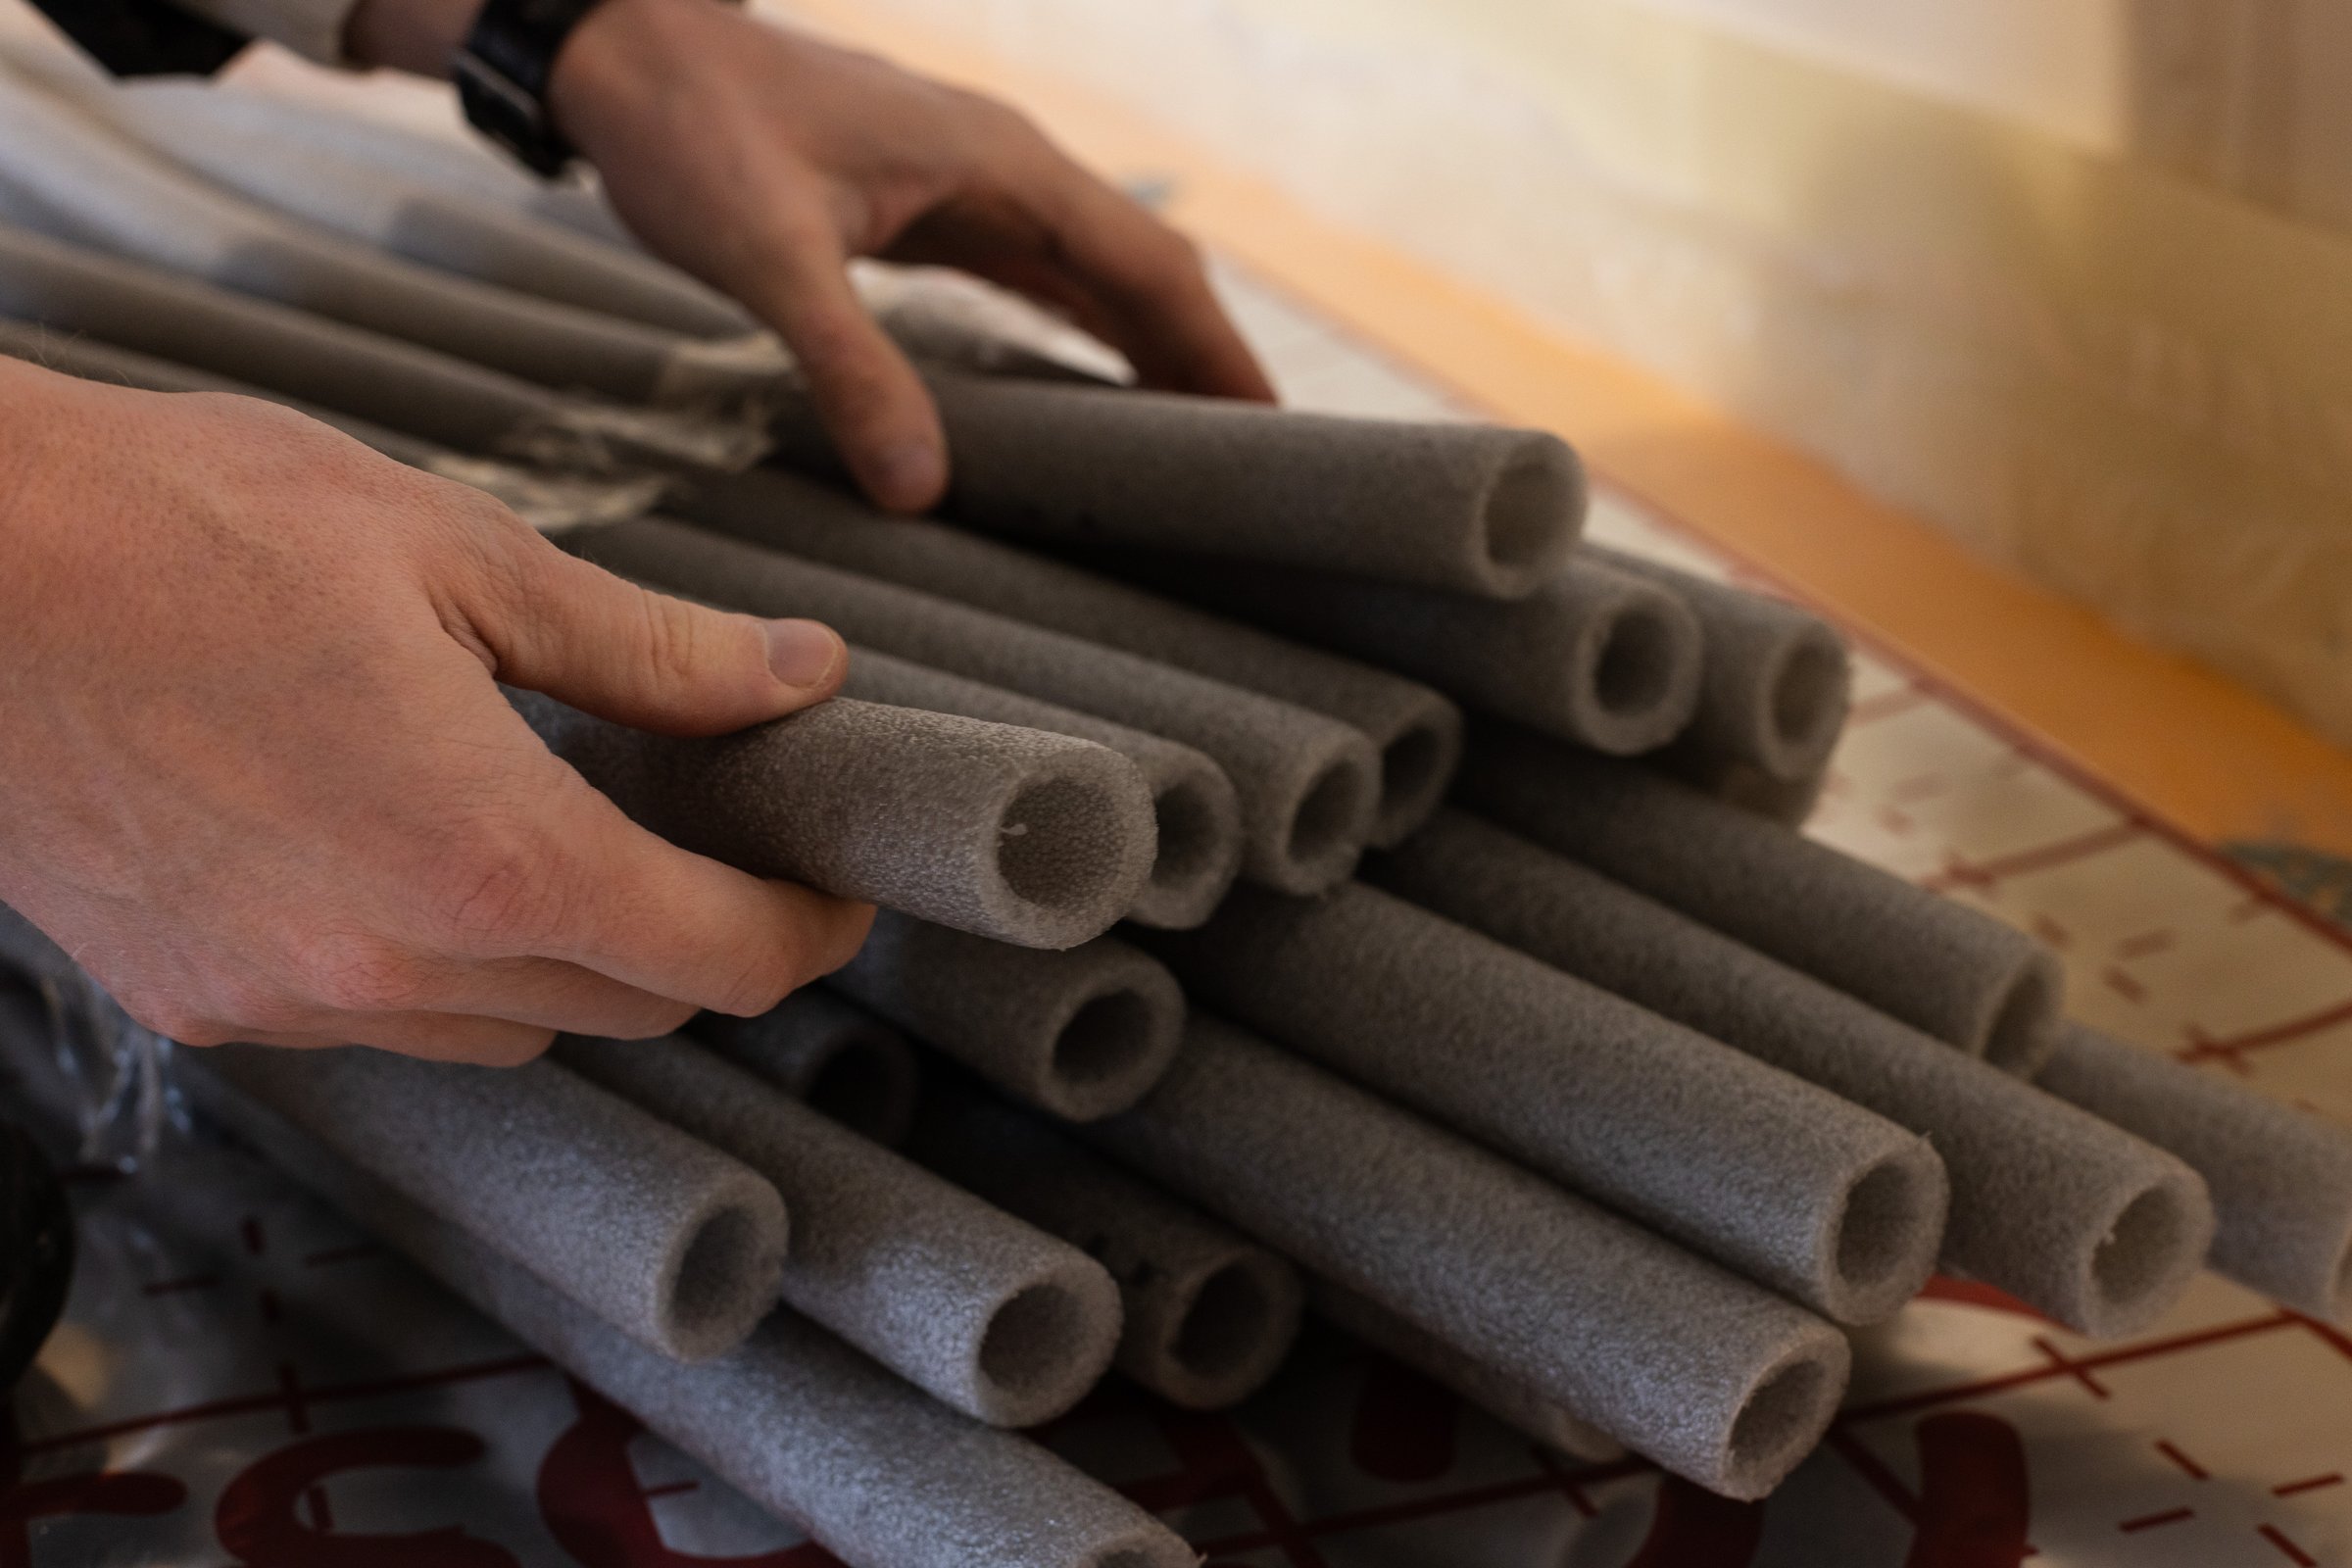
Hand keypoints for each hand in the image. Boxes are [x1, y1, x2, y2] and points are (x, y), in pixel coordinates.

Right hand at [0, 360, 872, 1065]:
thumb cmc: (185, 525)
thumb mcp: (457, 554)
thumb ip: (649, 648)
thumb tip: (799, 675)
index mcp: (483, 859)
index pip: (719, 960)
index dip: (806, 929)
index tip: (834, 882)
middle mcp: (385, 968)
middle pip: (628, 1007)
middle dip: (703, 936)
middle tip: (723, 836)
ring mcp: (281, 1000)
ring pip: (510, 1033)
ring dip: (576, 958)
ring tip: (576, 833)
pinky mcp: (196, 999)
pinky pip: (381, 1023)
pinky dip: (445, 968)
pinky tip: (422, 855)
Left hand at [345, 0, 1275, 511]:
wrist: (621, 46)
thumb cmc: (693, 130)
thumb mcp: (769, 257)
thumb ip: (850, 368)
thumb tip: (920, 492)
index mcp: (1003, 165)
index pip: (1151, 267)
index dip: (1217, 352)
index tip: (1273, 431)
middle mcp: (1008, 167)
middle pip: (1144, 272)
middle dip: (1206, 361)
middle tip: (1258, 464)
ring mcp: (972, 180)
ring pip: (1096, 273)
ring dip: (1152, 349)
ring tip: (1199, 443)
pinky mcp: (928, 201)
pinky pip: (1037, 274)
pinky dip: (1083, 332)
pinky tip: (1092, 387)